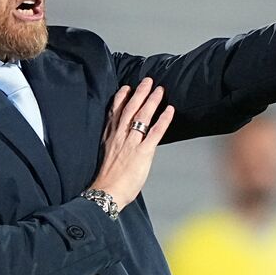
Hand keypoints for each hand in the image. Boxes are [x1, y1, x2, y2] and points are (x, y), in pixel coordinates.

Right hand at [88, 77, 174, 207]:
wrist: (105, 193)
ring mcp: (132, 143)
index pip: (115, 112)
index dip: (121, 98)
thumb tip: (123, 141)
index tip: (126, 87)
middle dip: (139, 93)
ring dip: (152, 100)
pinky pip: (155, 132)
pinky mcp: (143, 152)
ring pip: (142, 116)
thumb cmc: (106, 180)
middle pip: (130, 109)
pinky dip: (163, 120)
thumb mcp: (106, 156)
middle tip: (147, 81)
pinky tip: (169, 110)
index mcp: (110, 137)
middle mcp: (120, 136)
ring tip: (159, 89)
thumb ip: (115, 145)